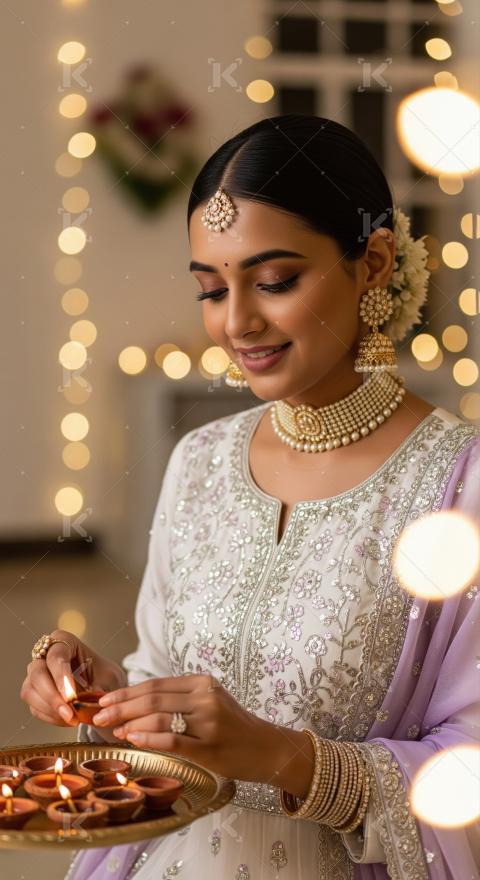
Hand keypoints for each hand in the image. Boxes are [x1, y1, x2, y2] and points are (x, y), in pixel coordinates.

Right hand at [20, 629, 126, 727]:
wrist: (103, 687)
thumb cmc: (105, 676)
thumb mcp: (110, 679)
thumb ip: (100, 689)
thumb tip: (91, 705)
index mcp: (65, 641)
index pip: (56, 656)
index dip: (61, 676)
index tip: (71, 696)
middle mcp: (45, 655)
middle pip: (38, 674)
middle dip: (53, 697)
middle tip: (70, 714)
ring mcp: (36, 674)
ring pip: (30, 692)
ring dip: (50, 710)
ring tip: (73, 719)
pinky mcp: (34, 693)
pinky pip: (34, 708)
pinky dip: (51, 717)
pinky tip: (68, 720)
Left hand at [90, 673, 288, 783]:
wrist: (265, 747)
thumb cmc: (232, 726)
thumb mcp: (209, 701)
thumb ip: (178, 698)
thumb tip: (133, 705)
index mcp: (202, 682)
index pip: (156, 685)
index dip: (126, 692)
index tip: (104, 700)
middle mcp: (205, 697)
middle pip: (153, 699)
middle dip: (121, 707)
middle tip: (98, 716)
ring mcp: (208, 722)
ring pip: (160, 717)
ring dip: (131, 724)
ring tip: (113, 730)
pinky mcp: (210, 746)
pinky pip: (173, 739)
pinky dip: (149, 739)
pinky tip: (133, 740)